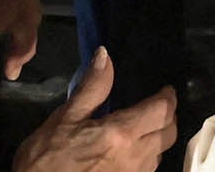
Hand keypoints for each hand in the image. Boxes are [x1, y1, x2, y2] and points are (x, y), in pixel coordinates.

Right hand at [14, 46, 176, 171]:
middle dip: (168, 116)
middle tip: (156, 107)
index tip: (165, 90)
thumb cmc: (45, 160)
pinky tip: (130, 152)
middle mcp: (135, 157)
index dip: (168, 97)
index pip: (162, 110)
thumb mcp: (64, 119)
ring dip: (158, 138)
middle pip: (169, 133)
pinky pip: (147, 170)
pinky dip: (146, 157)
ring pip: (160, 153)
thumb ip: (92, 88)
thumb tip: (105, 55)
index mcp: (121, 134)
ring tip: (144, 128)